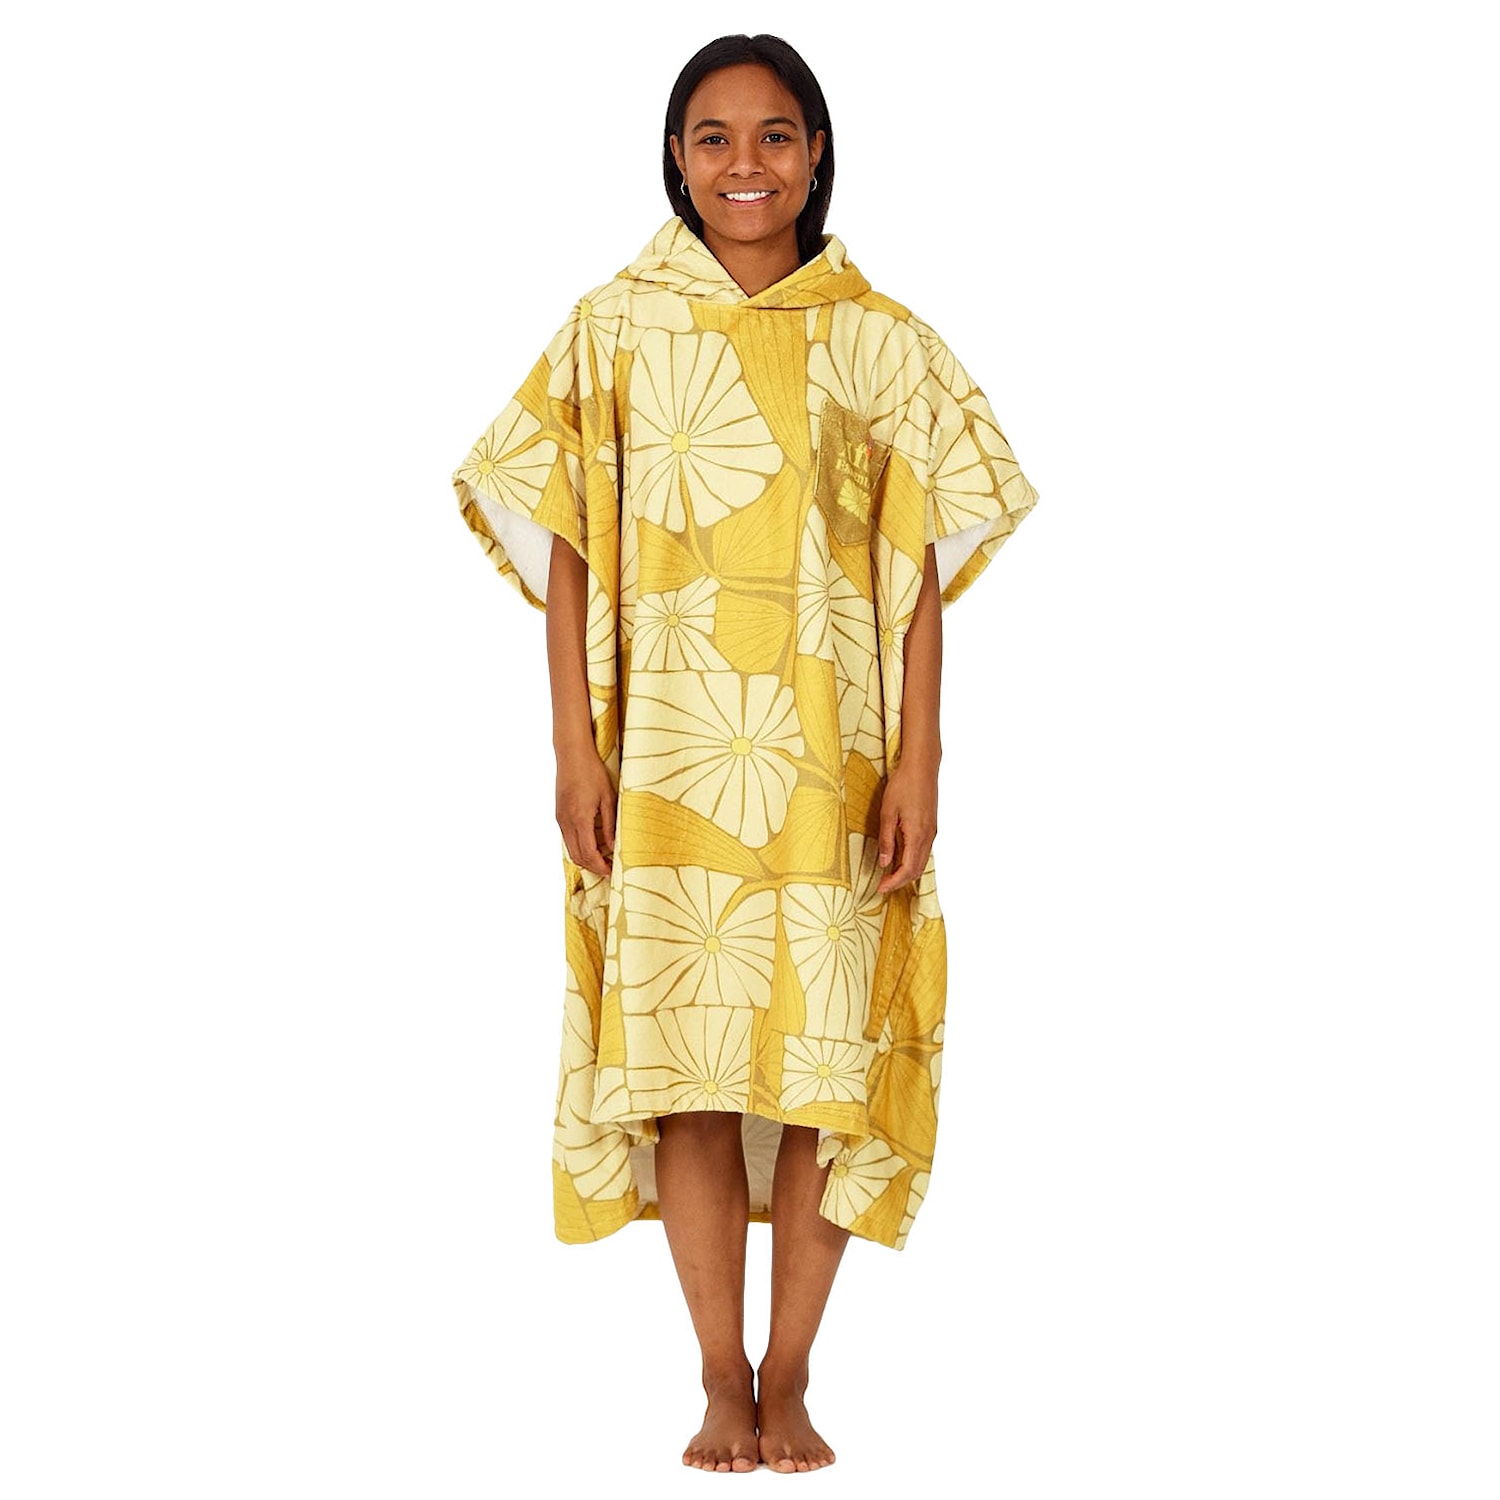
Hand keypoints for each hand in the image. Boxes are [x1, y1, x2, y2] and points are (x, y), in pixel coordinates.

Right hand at [556, 743, 615, 877]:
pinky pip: (567, 838)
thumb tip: (613, 846)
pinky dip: (579, 846)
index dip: (600, 866)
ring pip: (570, 849)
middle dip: (593, 866)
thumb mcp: (608, 798)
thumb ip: (610, 824)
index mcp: (580, 818)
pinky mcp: (559, 815)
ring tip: (602, 857)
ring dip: (585, 857)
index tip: (612, 870)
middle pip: (577, 856)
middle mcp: (566, 822)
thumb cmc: (592, 772)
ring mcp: (560, 819)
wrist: (572, 755)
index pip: (588, 853)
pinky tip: (592, 842)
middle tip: (609, 867)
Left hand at [875, 754, 937, 893]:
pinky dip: (912, 861)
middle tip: (882, 885)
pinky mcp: (931, 826)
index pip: (908, 870)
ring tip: (889, 875)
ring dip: (907, 872)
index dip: (894, 882)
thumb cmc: (903, 785)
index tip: (880, 888)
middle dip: (900, 881)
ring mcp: (932, 832)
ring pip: (922, 861)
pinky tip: (900, 858)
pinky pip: (924, 851)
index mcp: (917, 835)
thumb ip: (887, 839)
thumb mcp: (888, 812)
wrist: (922, 767)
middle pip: (917, 870)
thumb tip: (884, 863)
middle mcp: (928, 837)